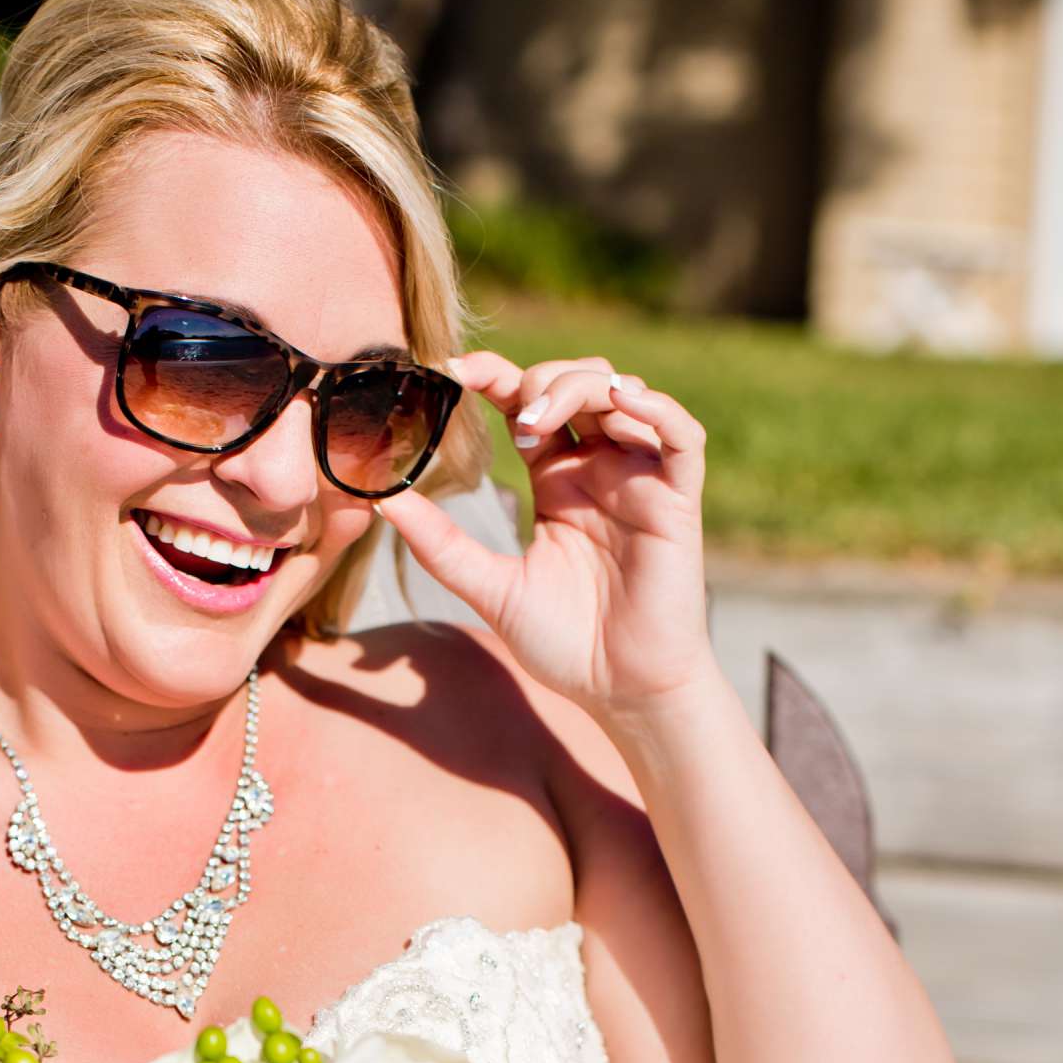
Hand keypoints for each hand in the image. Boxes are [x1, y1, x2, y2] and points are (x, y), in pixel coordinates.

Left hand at [376, 350, 713, 711]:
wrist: (620, 691)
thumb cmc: (564, 644)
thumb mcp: (491, 588)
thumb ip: (442, 544)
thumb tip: (380, 500)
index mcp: (556, 480)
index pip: (527, 405)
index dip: (495, 377)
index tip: (452, 371)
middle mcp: (599, 469)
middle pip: (576, 383)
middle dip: (540, 381)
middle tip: (512, 417)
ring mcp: (640, 480)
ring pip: (624, 393)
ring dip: (582, 386)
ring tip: (542, 419)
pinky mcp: (677, 500)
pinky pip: (681, 435)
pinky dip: (656, 408)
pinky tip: (620, 404)